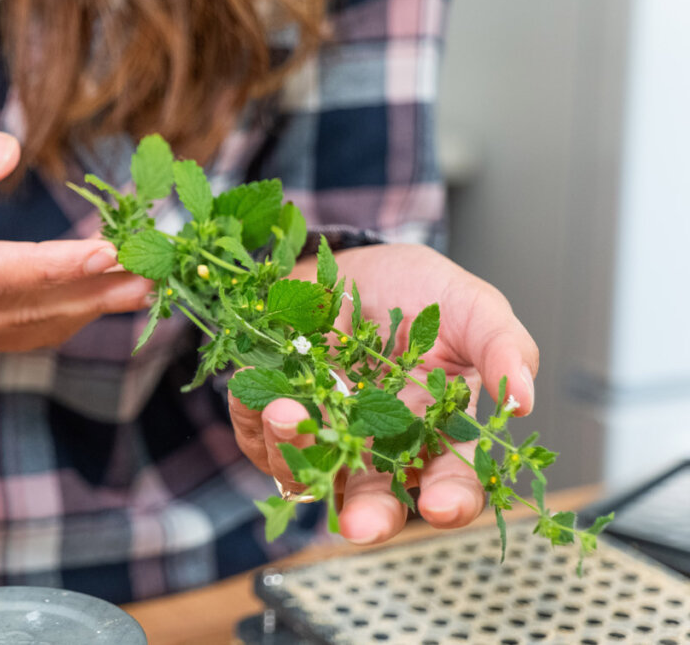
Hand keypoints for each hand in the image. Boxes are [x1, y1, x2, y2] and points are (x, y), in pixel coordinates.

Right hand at [0, 122, 153, 356]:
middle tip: (156, 266)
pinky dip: (67, 315)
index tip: (107, 252)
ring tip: (150, 281)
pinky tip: (106, 296)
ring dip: (92, 307)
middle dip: (94, 289)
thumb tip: (7, 155)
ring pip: (28, 329)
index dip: (50, 268)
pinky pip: (19, 334)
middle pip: (21, 310)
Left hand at [228, 243, 538, 543]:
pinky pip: (260, 439)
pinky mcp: (274, 420)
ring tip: (289, 413)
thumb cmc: (413, 289)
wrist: (343, 259)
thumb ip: (503, 348)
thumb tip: (524, 400)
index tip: (442, 505)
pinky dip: (258, 421)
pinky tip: (265, 394)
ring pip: (309, 474)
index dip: (450, 500)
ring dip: (298, 451)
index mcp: (434, 428)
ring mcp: (324, 435)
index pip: (450, 481)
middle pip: (376, 500)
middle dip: (368, 517)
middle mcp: (377, 443)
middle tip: (359, 524)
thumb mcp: (471, 305)